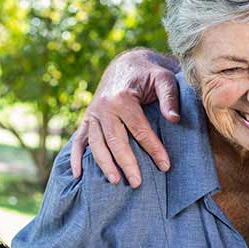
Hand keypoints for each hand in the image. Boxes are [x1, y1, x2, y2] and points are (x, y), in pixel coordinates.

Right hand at [70, 49, 180, 186]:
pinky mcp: (88, 120)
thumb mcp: (163, 79)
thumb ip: (169, 98)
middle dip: (127, 163)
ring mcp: (93, 114)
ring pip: (96, 144)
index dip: (153, 148)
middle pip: (115, 140)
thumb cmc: (149, 74)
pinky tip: (78, 176)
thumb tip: (173, 119)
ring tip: (116, 181)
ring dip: (104, 164)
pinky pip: (79, 140)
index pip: (139, 129)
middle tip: (138, 183)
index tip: (165, 165)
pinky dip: (75, 158)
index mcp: (122, 97)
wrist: (126, 65)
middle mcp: (104, 107)